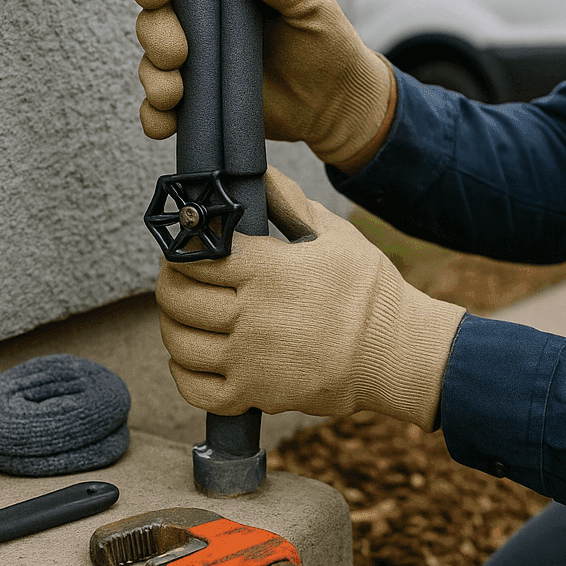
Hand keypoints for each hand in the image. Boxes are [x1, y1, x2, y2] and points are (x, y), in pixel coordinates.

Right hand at [132, 0, 396, 171]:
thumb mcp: (311, 5)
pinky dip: (155, 116)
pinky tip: (165, 122)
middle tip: (178, 53)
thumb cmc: (325, 41)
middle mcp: (202, 20)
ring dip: (154, 76)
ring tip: (175, 92)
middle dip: (155, 33)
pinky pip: (162, 109)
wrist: (336, 102)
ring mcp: (197, 62)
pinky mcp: (198, 101)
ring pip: (153, 62)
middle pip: (154, 16)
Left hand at [157, 167, 465, 428]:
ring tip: (185, 316)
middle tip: (178, 278)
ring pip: (180, 342)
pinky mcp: (255, 394)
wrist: (396, 352)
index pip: (195, 254)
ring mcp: (250, 358)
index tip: (185, 247)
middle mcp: (252, 313)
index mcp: (267, 269)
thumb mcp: (334, 234)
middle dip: (170, 283)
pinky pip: (196, 390)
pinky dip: (183, 373)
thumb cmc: (369, 290)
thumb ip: (289, 201)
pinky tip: (193, 357)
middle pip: (177, 297)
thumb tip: (258, 171)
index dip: (181, 248)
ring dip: (173, 326)